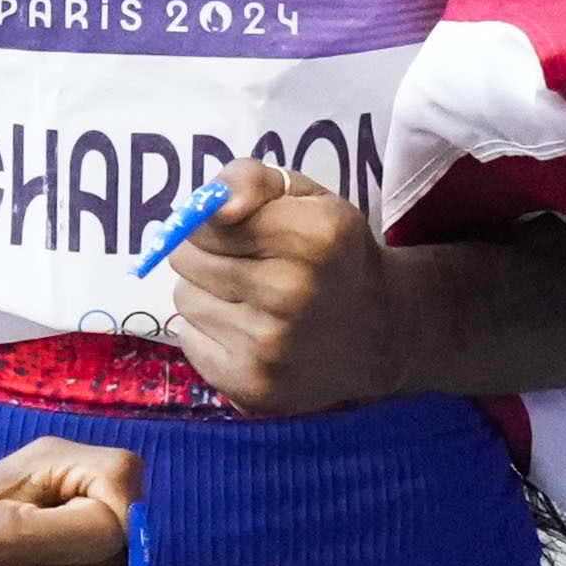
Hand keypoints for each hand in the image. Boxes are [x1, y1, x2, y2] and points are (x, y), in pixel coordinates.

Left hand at [162, 154, 399, 415]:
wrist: (381, 333)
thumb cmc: (332, 252)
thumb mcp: (303, 196)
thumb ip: (249, 178)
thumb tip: (219, 206)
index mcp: (312, 236)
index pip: (206, 219)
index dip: (217, 222)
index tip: (242, 230)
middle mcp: (292, 293)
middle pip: (186, 258)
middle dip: (206, 255)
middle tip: (246, 265)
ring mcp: (272, 347)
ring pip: (184, 299)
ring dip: (207, 294)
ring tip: (250, 300)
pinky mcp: (252, 387)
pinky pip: (189, 341)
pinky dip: (209, 334)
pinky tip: (247, 332)